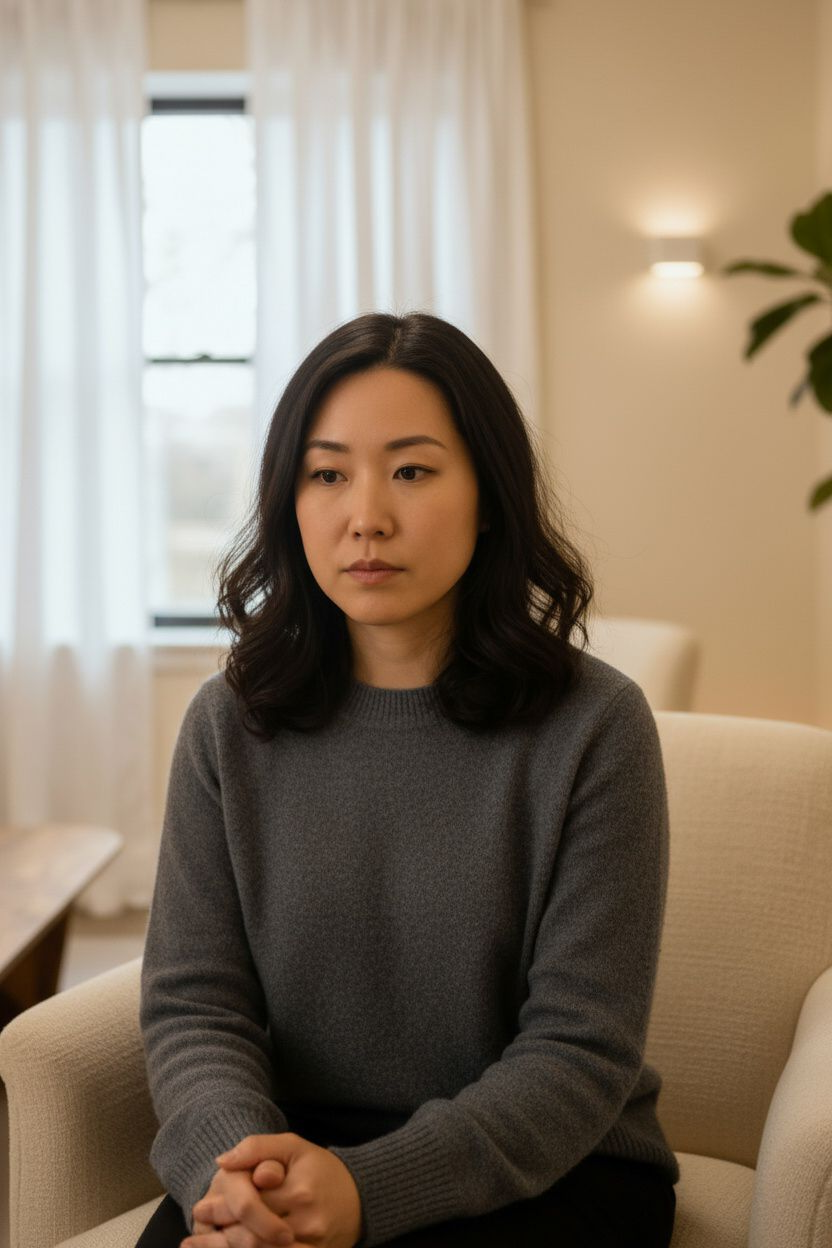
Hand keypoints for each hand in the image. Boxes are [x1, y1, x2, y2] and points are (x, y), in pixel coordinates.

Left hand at [187, 1132, 362, 1247]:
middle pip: (252, 1236)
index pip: (250, 1203)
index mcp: (299, 1191)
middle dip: (219, 1237)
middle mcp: (305, 1222)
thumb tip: (222, 1162)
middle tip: (193, 1237)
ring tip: (206, 1247)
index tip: (199, 1209)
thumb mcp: (293, 1146)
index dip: (221, 1209)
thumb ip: (257, 1148)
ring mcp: (311, 1246)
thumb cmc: (321, 1168)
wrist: (362, 1195)